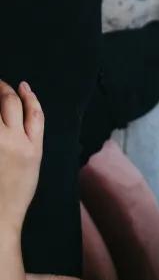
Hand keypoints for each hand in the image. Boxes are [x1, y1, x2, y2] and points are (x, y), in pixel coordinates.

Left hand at [0, 80, 42, 233]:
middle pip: (10, 103)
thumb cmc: (14, 193)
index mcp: (32, 148)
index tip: (21, 86)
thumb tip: (21, 116)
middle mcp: (13, 142)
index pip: (33, 111)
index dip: (29, 95)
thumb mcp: (32, 165)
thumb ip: (30, 139)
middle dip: (3, 88)